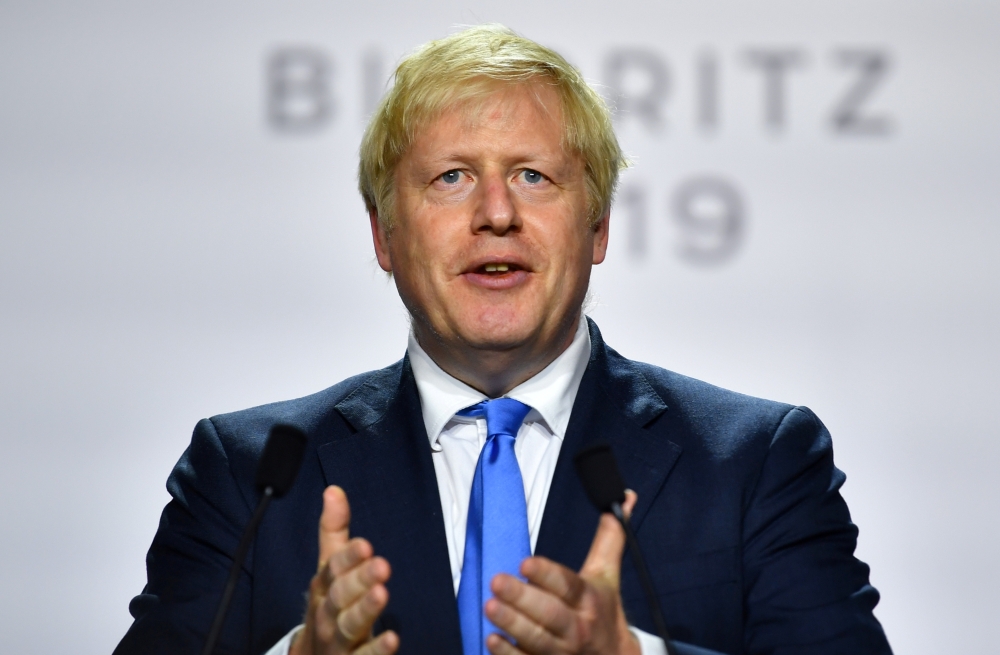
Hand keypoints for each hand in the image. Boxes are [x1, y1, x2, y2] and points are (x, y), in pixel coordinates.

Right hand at [290, 486, 398, 654]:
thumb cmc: (329, 605)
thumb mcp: (330, 569)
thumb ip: (334, 531)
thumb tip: (334, 490)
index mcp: (323, 586)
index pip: (333, 568)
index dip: (348, 558)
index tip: (366, 545)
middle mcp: (326, 612)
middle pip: (339, 596)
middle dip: (358, 580)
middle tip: (382, 565)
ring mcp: (337, 640)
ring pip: (348, 625)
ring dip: (365, 610)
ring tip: (382, 594)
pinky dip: (376, 650)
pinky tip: (393, 638)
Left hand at [483, 491, 640, 654]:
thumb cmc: (604, 612)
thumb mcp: (608, 574)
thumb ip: (609, 537)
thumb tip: (624, 497)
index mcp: (589, 599)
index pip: (568, 585)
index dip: (547, 574)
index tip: (526, 563)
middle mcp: (577, 626)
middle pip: (550, 613)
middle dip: (523, 598)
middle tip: (497, 582)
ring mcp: (562, 651)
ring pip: (537, 639)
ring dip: (512, 624)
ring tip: (489, 607)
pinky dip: (509, 654)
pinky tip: (491, 640)